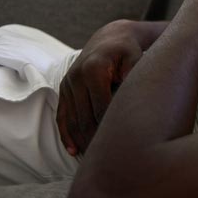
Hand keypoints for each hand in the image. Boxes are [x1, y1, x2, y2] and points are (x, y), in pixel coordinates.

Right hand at [56, 20, 166, 155]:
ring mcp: (68, 83)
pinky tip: (73, 150)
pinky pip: (62, 115)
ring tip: (93, 159)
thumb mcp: (135, 56)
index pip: (102, 107)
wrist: (110, 38)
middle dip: (95, 139)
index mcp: (95, 69)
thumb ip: (134, 74)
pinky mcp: (64, 88)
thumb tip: (132, 96)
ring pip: (72, 119)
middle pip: (85, 117)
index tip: (122, 145)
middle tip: (109, 158)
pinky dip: (66, 134)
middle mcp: (77, 76)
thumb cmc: (128, 50)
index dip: (110, 127)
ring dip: (80, 140)